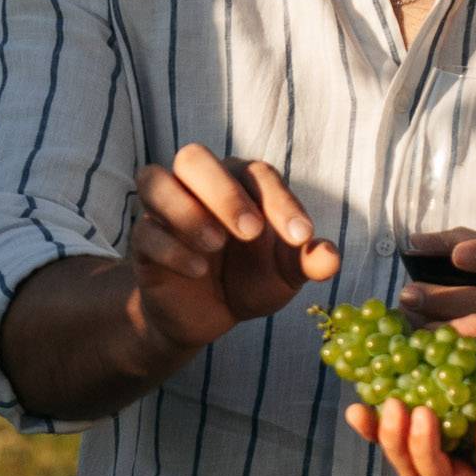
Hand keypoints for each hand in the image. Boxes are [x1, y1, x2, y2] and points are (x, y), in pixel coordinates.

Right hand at [130, 145, 341, 349]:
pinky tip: (197, 271)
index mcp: (239, 183)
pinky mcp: (144, 241)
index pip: (257, 174)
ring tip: (215, 245)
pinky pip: (145, 230)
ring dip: (186, 210)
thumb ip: (307, 262)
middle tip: (250, 232)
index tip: (301, 237)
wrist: (206, 317)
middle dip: (223, 192)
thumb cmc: (248, 280)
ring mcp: (165, 210)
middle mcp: (198, 186)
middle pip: (193, 158)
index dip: (281, 201)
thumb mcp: (284, 276)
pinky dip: (171, 248)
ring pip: (154, 179)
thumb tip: (331, 257)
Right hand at [344, 313, 475, 475]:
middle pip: (416, 469)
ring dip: (426, 448)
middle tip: (386, 409)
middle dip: (393, 441)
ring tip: (422, 411)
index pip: (410, 439)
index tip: (356, 403)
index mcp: (465, 434)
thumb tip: (416, 320)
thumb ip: (471, 333)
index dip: (378, 428)